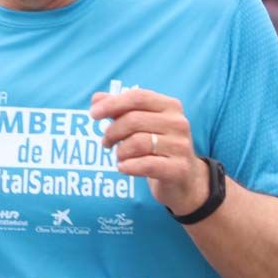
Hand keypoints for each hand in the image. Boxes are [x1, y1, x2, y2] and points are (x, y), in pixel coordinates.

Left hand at [90, 88, 208, 217]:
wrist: (184, 180)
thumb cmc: (158, 147)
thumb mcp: (141, 125)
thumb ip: (119, 109)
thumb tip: (96, 98)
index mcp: (170, 106)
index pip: (137, 97)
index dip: (112, 104)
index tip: (93, 114)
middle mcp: (179, 123)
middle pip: (134, 120)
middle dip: (112, 132)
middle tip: (106, 143)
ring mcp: (180, 146)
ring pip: (137, 143)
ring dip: (120, 151)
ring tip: (119, 156)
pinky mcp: (178, 169)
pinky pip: (146, 165)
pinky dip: (128, 166)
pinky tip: (123, 168)